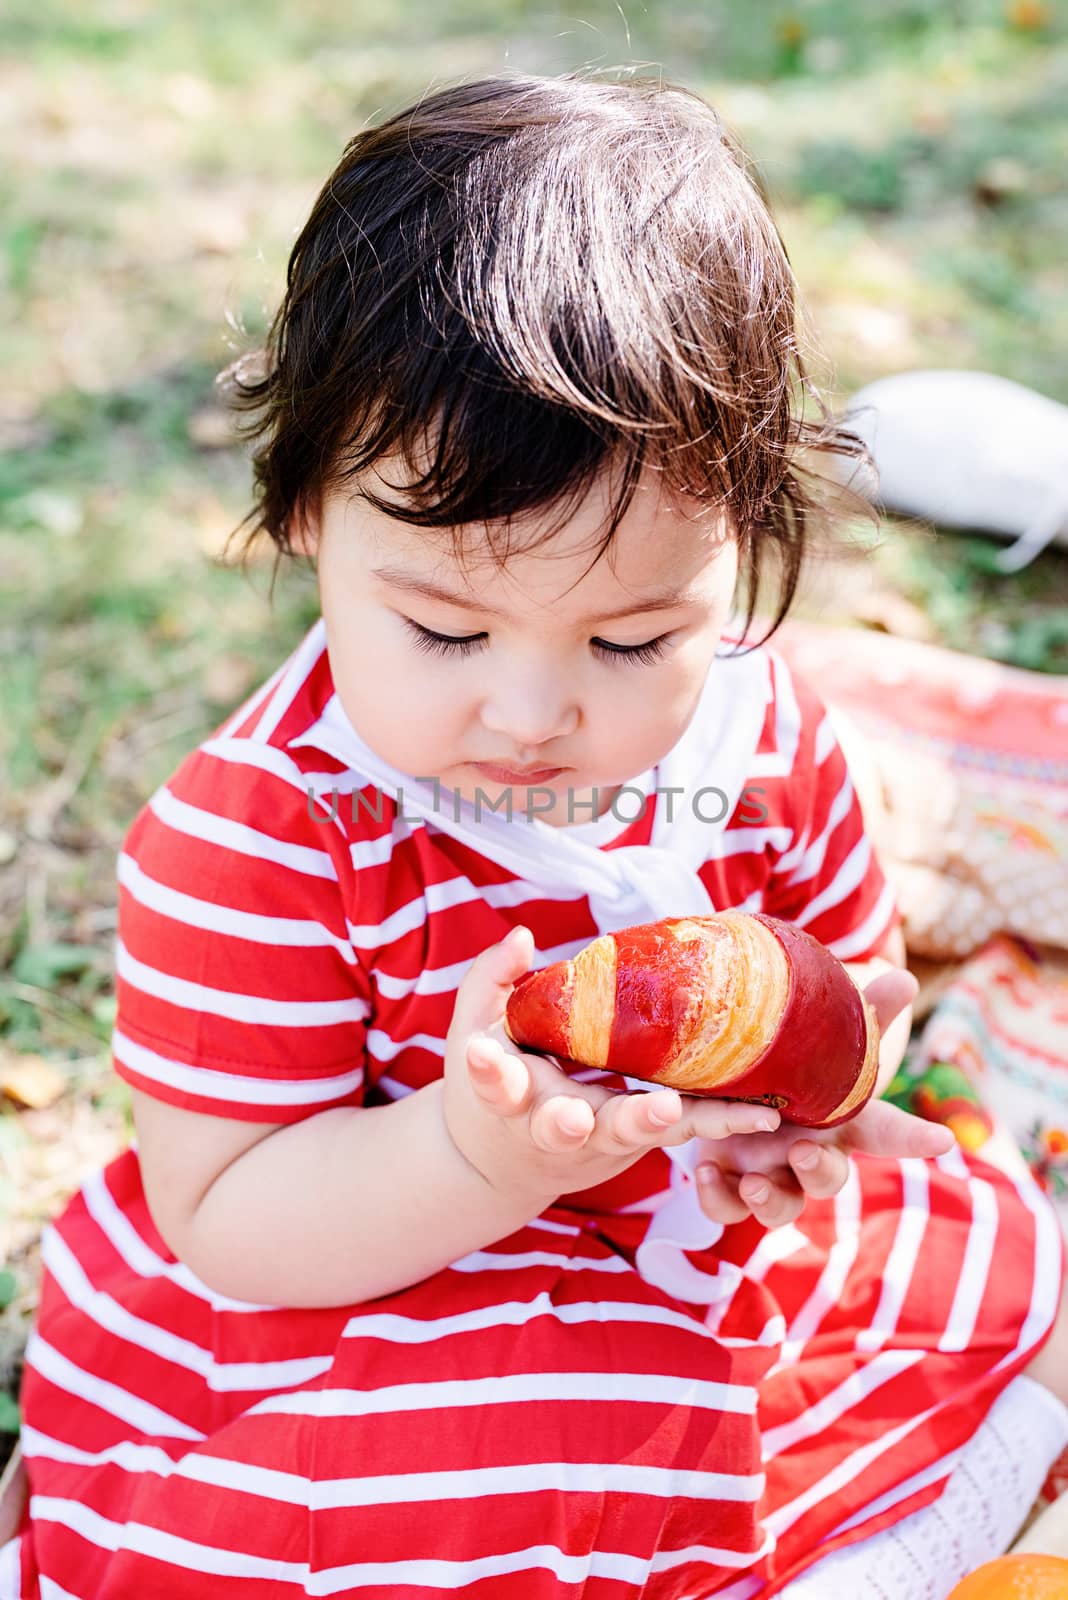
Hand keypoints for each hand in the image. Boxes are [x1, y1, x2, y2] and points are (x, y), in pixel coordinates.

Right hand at [441, 924, 782, 1206]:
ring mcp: (597, 1141)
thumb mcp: (476, 1027)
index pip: (492, 1083)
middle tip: (579, 1119)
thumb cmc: (499, 1075)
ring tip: (700, 1112)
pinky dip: (719, 1122)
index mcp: (506, 1096)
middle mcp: (550, 1127)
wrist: (505, 1161)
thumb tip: (523, 936)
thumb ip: (493, 979)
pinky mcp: (639, 1142)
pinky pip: (681, 1133)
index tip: (480, 1055)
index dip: (488, 1072)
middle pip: (562, 1128)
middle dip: (569, 1123)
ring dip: (665, 1124)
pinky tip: (764, 1111)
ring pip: (633, 1136)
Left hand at [692, 967, 954, 1230]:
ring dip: (770, 1200)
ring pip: (781, 1208)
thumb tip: (903, 977)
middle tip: (803, 1154)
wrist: (722, 1090)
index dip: (913, 1138)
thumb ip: (858, 1016)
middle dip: (821, 1172)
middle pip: (830, 1180)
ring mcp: (768, 1176)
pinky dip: (716, 1198)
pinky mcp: (727, 1186)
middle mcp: (807, 1155)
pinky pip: (727, 1209)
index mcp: (836, 1122)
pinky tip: (705, 1172)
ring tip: (752, 1181)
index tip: (944, 1139)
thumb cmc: (784, 1070)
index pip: (885, 1132)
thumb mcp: (813, 1043)